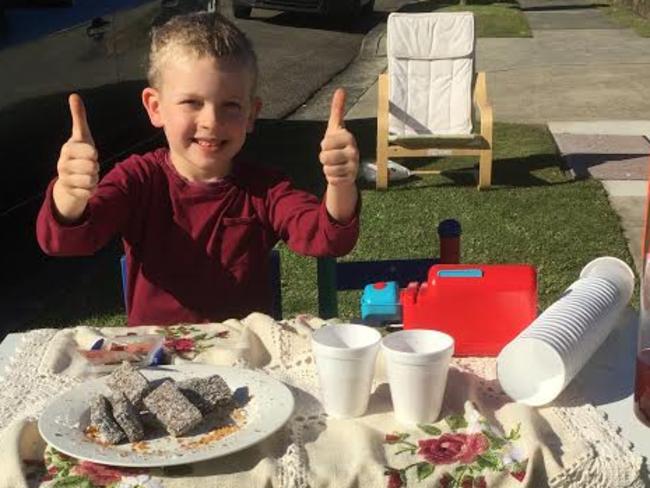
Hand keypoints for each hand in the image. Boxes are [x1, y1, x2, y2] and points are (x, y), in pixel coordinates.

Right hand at [53, 94, 98, 220]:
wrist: (68, 180)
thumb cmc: (79, 153)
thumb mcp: (81, 136)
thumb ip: (79, 117)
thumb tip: (74, 95)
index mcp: (67, 149)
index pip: (89, 151)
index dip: (93, 153)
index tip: (90, 153)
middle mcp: (63, 164)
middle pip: (93, 166)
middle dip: (95, 166)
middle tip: (89, 165)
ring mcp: (66, 179)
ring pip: (92, 179)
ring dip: (95, 178)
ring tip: (87, 175)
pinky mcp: (72, 193)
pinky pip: (90, 191)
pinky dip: (92, 189)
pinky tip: (85, 186)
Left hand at [319, 88, 358, 186]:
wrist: (346, 166)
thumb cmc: (338, 144)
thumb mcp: (335, 127)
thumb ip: (337, 109)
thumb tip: (341, 90)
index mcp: (349, 138)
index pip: (324, 143)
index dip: (324, 145)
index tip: (332, 144)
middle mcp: (354, 152)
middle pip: (324, 157)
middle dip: (324, 158)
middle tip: (332, 156)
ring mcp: (354, 166)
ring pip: (327, 170)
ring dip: (327, 168)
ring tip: (335, 165)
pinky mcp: (351, 179)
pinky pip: (331, 180)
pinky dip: (331, 178)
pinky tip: (338, 174)